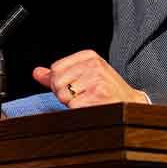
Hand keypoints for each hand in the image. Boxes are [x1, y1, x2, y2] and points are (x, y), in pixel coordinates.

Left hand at [33, 50, 147, 107]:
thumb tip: (36, 72)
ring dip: (72, 103)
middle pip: (57, 81)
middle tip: (82, 96)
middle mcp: (93, 65)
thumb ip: (58, 73)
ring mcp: (96, 79)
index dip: (60, 82)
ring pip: (63, 95)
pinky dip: (79, 111)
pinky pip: (72, 106)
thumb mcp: (84, 75)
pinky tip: (91, 106)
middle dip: (64, 94)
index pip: (56, 68)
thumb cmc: (106, 90)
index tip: (75, 86)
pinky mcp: (97, 95)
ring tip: (88, 100)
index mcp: (89, 56)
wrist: (130, 105)